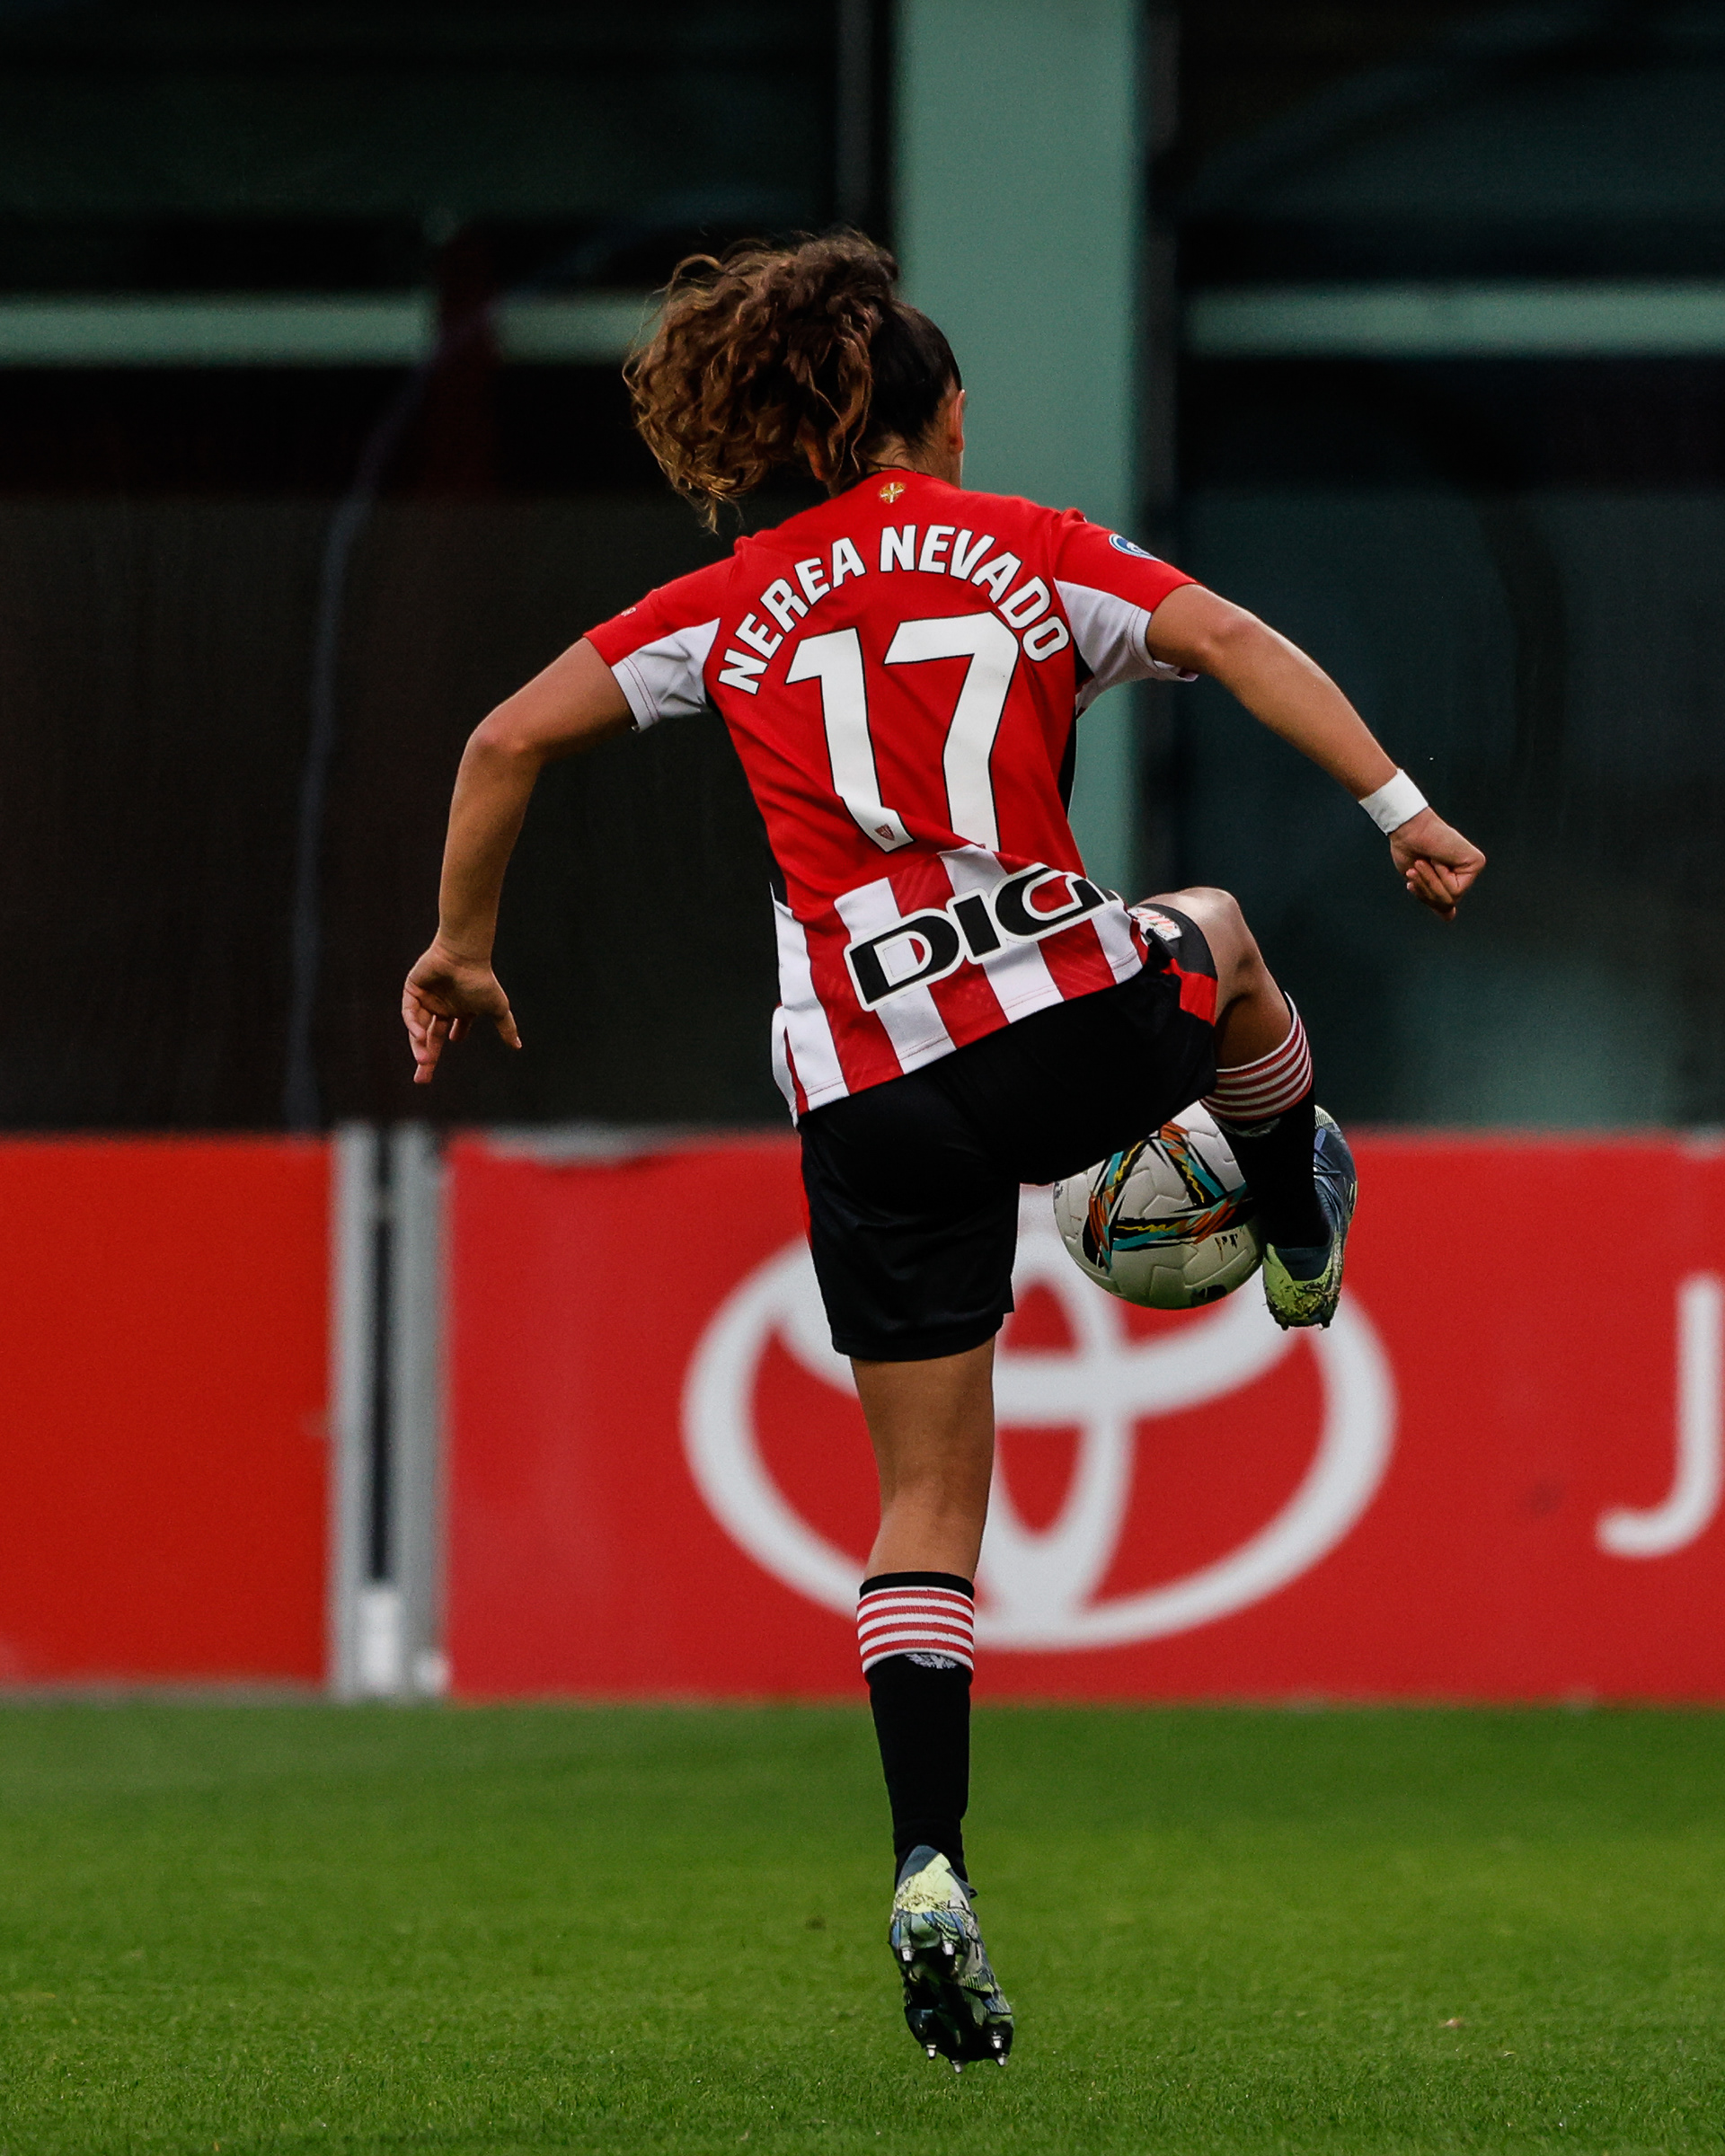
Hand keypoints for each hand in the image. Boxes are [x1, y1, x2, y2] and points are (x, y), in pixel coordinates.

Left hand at [402, 940, 521, 1084]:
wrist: (464, 957)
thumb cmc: (482, 980)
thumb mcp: (497, 1008)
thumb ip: (506, 1028)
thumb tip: (518, 1046)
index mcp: (459, 1009)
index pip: (451, 1030)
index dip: (450, 1039)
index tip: (453, 1045)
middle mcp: (441, 1005)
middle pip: (431, 1037)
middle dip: (427, 1058)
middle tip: (423, 1079)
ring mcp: (426, 999)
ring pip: (418, 1028)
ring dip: (420, 1046)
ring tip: (424, 1062)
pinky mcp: (413, 990)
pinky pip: (409, 1012)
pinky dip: (413, 1026)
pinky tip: (421, 1037)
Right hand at [1389, 807, 1486, 921]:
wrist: (1409, 831)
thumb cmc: (1409, 850)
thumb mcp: (1420, 882)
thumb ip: (1436, 899)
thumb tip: (1450, 918)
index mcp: (1453, 877)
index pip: (1444, 905)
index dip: (1424, 897)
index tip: (1411, 881)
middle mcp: (1466, 873)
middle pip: (1447, 903)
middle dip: (1427, 890)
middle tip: (1416, 869)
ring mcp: (1473, 868)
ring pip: (1451, 899)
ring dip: (1430, 883)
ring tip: (1423, 863)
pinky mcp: (1476, 863)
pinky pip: (1456, 890)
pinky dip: (1440, 878)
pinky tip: (1438, 860)